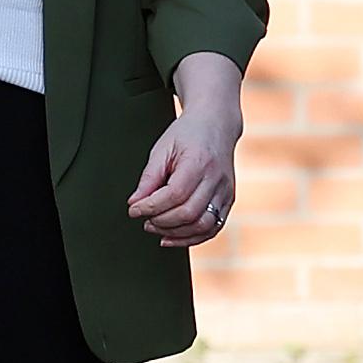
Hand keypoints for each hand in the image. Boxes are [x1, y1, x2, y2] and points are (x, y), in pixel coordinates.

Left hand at [129, 54, 244, 246]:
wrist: (217, 125)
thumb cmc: (187, 134)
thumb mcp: (162, 149)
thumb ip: (149, 178)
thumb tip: (135, 203)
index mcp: (198, 162)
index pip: (175, 194)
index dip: (151, 207)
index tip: (134, 210)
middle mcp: (216, 179)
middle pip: (188, 213)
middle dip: (161, 221)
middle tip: (145, 220)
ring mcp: (226, 191)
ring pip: (203, 226)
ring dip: (176, 233)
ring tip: (156, 227)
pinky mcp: (229, 200)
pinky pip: (213, 228)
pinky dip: (192, 238)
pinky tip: (173, 236)